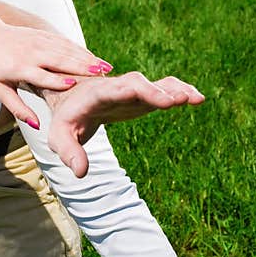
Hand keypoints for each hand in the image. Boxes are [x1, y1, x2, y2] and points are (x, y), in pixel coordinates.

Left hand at [0, 22, 111, 129]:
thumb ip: (18, 108)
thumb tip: (38, 126)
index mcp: (18, 68)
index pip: (40, 75)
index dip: (56, 80)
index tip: (74, 86)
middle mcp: (30, 53)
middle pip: (57, 60)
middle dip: (79, 67)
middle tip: (101, 75)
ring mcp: (37, 41)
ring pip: (65, 49)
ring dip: (86, 58)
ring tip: (105, 68)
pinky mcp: (42, 34)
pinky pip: (64, 42)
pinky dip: (80, 50)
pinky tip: (94, 58)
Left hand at [44, 72, 204, 177]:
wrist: (69, 99)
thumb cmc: (66, 119)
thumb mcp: (59, 136)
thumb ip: (68, 152)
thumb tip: (81, 172)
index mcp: (95, 95)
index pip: (116, 90)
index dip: (138, 92)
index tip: (161, 100)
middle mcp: (115, 88)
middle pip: (137, 83)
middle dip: (157, 90)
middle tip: (180, 100)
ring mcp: (129, 91)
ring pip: (153, 84)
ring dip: (174, 89)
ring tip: (196, 98)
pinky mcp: (140, 97)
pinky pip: (161, 89)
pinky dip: (178, 91)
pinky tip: (196, 98)